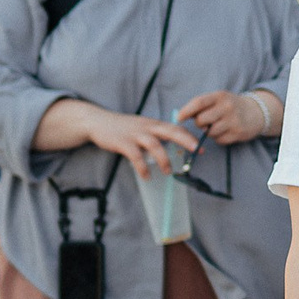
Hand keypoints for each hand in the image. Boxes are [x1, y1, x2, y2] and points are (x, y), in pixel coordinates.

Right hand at [81, 108, 198, 176]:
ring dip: (163, 159)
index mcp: (153, 123)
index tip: (201, 147)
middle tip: (197, 152)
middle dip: (185, 141)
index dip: (189, 137)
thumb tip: (171, 148)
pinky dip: (143, 167)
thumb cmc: (122, 127)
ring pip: (154, 145)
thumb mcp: (141, 127)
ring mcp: (135, 134)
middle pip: (170, 131)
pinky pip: (136, 156)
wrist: (97, 121)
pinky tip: (147, 176)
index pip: (175, 128)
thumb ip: (155, 135)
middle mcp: (147, 127)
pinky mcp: (123, 143)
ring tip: (169, 172)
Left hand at [176, 89, 273, 145]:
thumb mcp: (219, 99)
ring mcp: (234, 121)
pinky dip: (218, 138)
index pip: (199, 102)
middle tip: (204, 122)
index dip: (186, 111)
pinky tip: (225, 131)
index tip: (179, 118)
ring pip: (209, 132)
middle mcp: (227, 107)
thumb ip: (202, 105)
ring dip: (209, 132)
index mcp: (220, 96)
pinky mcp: (238, 133)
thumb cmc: (230, 105)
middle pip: (201, 120)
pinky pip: (219, 140)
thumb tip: (182, 115)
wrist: (256, 112)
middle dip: (199, 123)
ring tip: (217, 126)